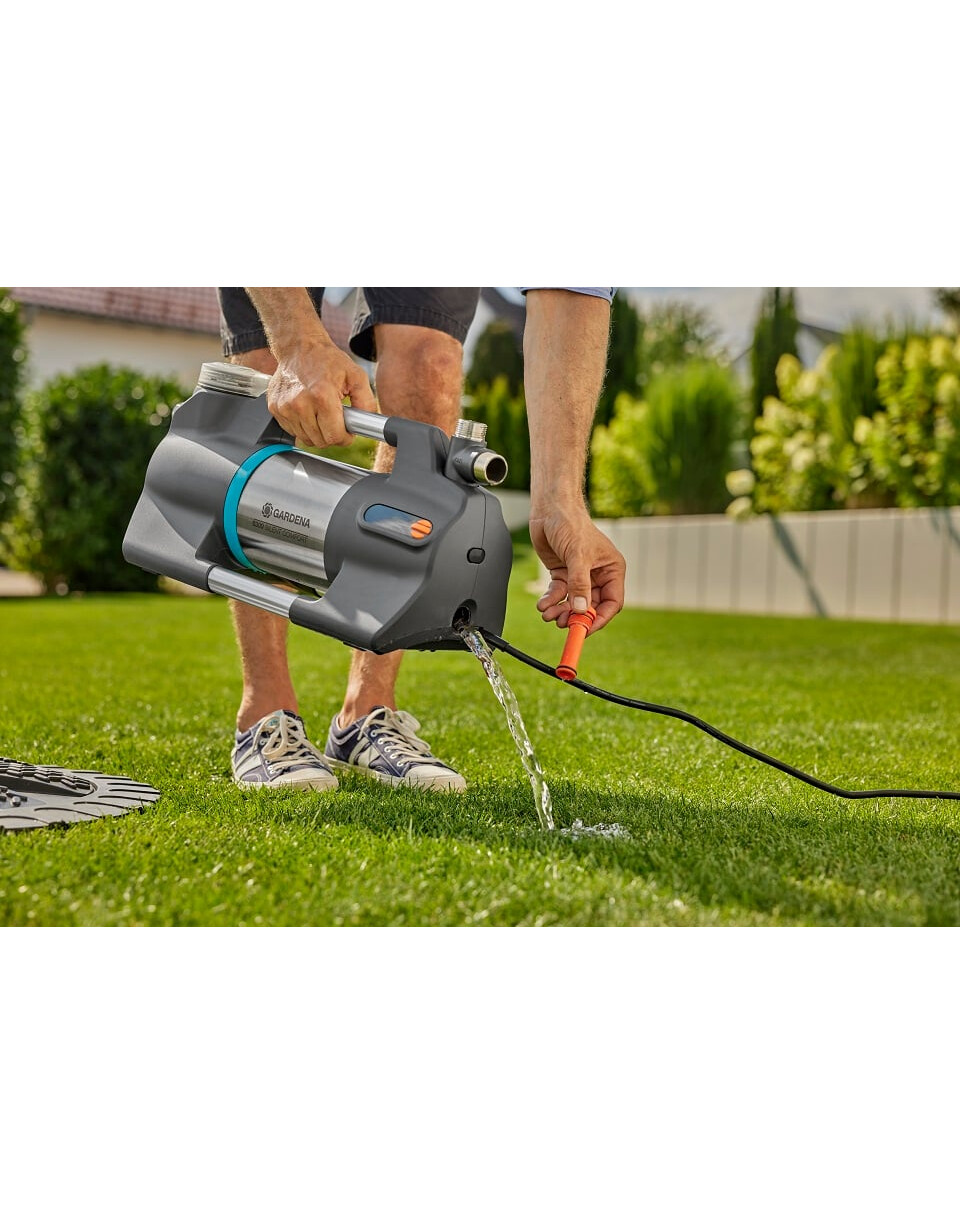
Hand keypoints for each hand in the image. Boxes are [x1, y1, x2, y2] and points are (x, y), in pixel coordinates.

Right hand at [267, 337, 376, 447]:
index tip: (347, 432)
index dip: (345, 438)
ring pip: (306, 439)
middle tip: (335, 419)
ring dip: (317, 432)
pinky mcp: (275, 408)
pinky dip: (303, 426)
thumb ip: (366, 401)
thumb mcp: (356, 375)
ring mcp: (285, 407)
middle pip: (320, 441)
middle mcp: (300, 404)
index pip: (334, 437)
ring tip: (321, 413)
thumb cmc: (327, 360)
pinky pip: (292, 431)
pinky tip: (308, 411)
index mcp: (322, 397)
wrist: (299, 347)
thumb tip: (368, 424)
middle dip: (331, 435)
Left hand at [530, 505, 625, 632]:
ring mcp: (579, 575)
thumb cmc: (571, 524)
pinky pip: (559, 594)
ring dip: (560, 611)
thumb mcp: (578, 555)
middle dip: (575, 616)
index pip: (612, 603)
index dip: (599, 619)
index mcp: (611, 570)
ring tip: (548, 614)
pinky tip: (542, 604)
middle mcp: (597, 575)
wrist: (550, 509)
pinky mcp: (563, 574)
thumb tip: (582, 610)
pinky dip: (550, 601)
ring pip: (573, 603)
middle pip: (590, 606)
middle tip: (561, 623)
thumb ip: (580, 584)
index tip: (584, 629)